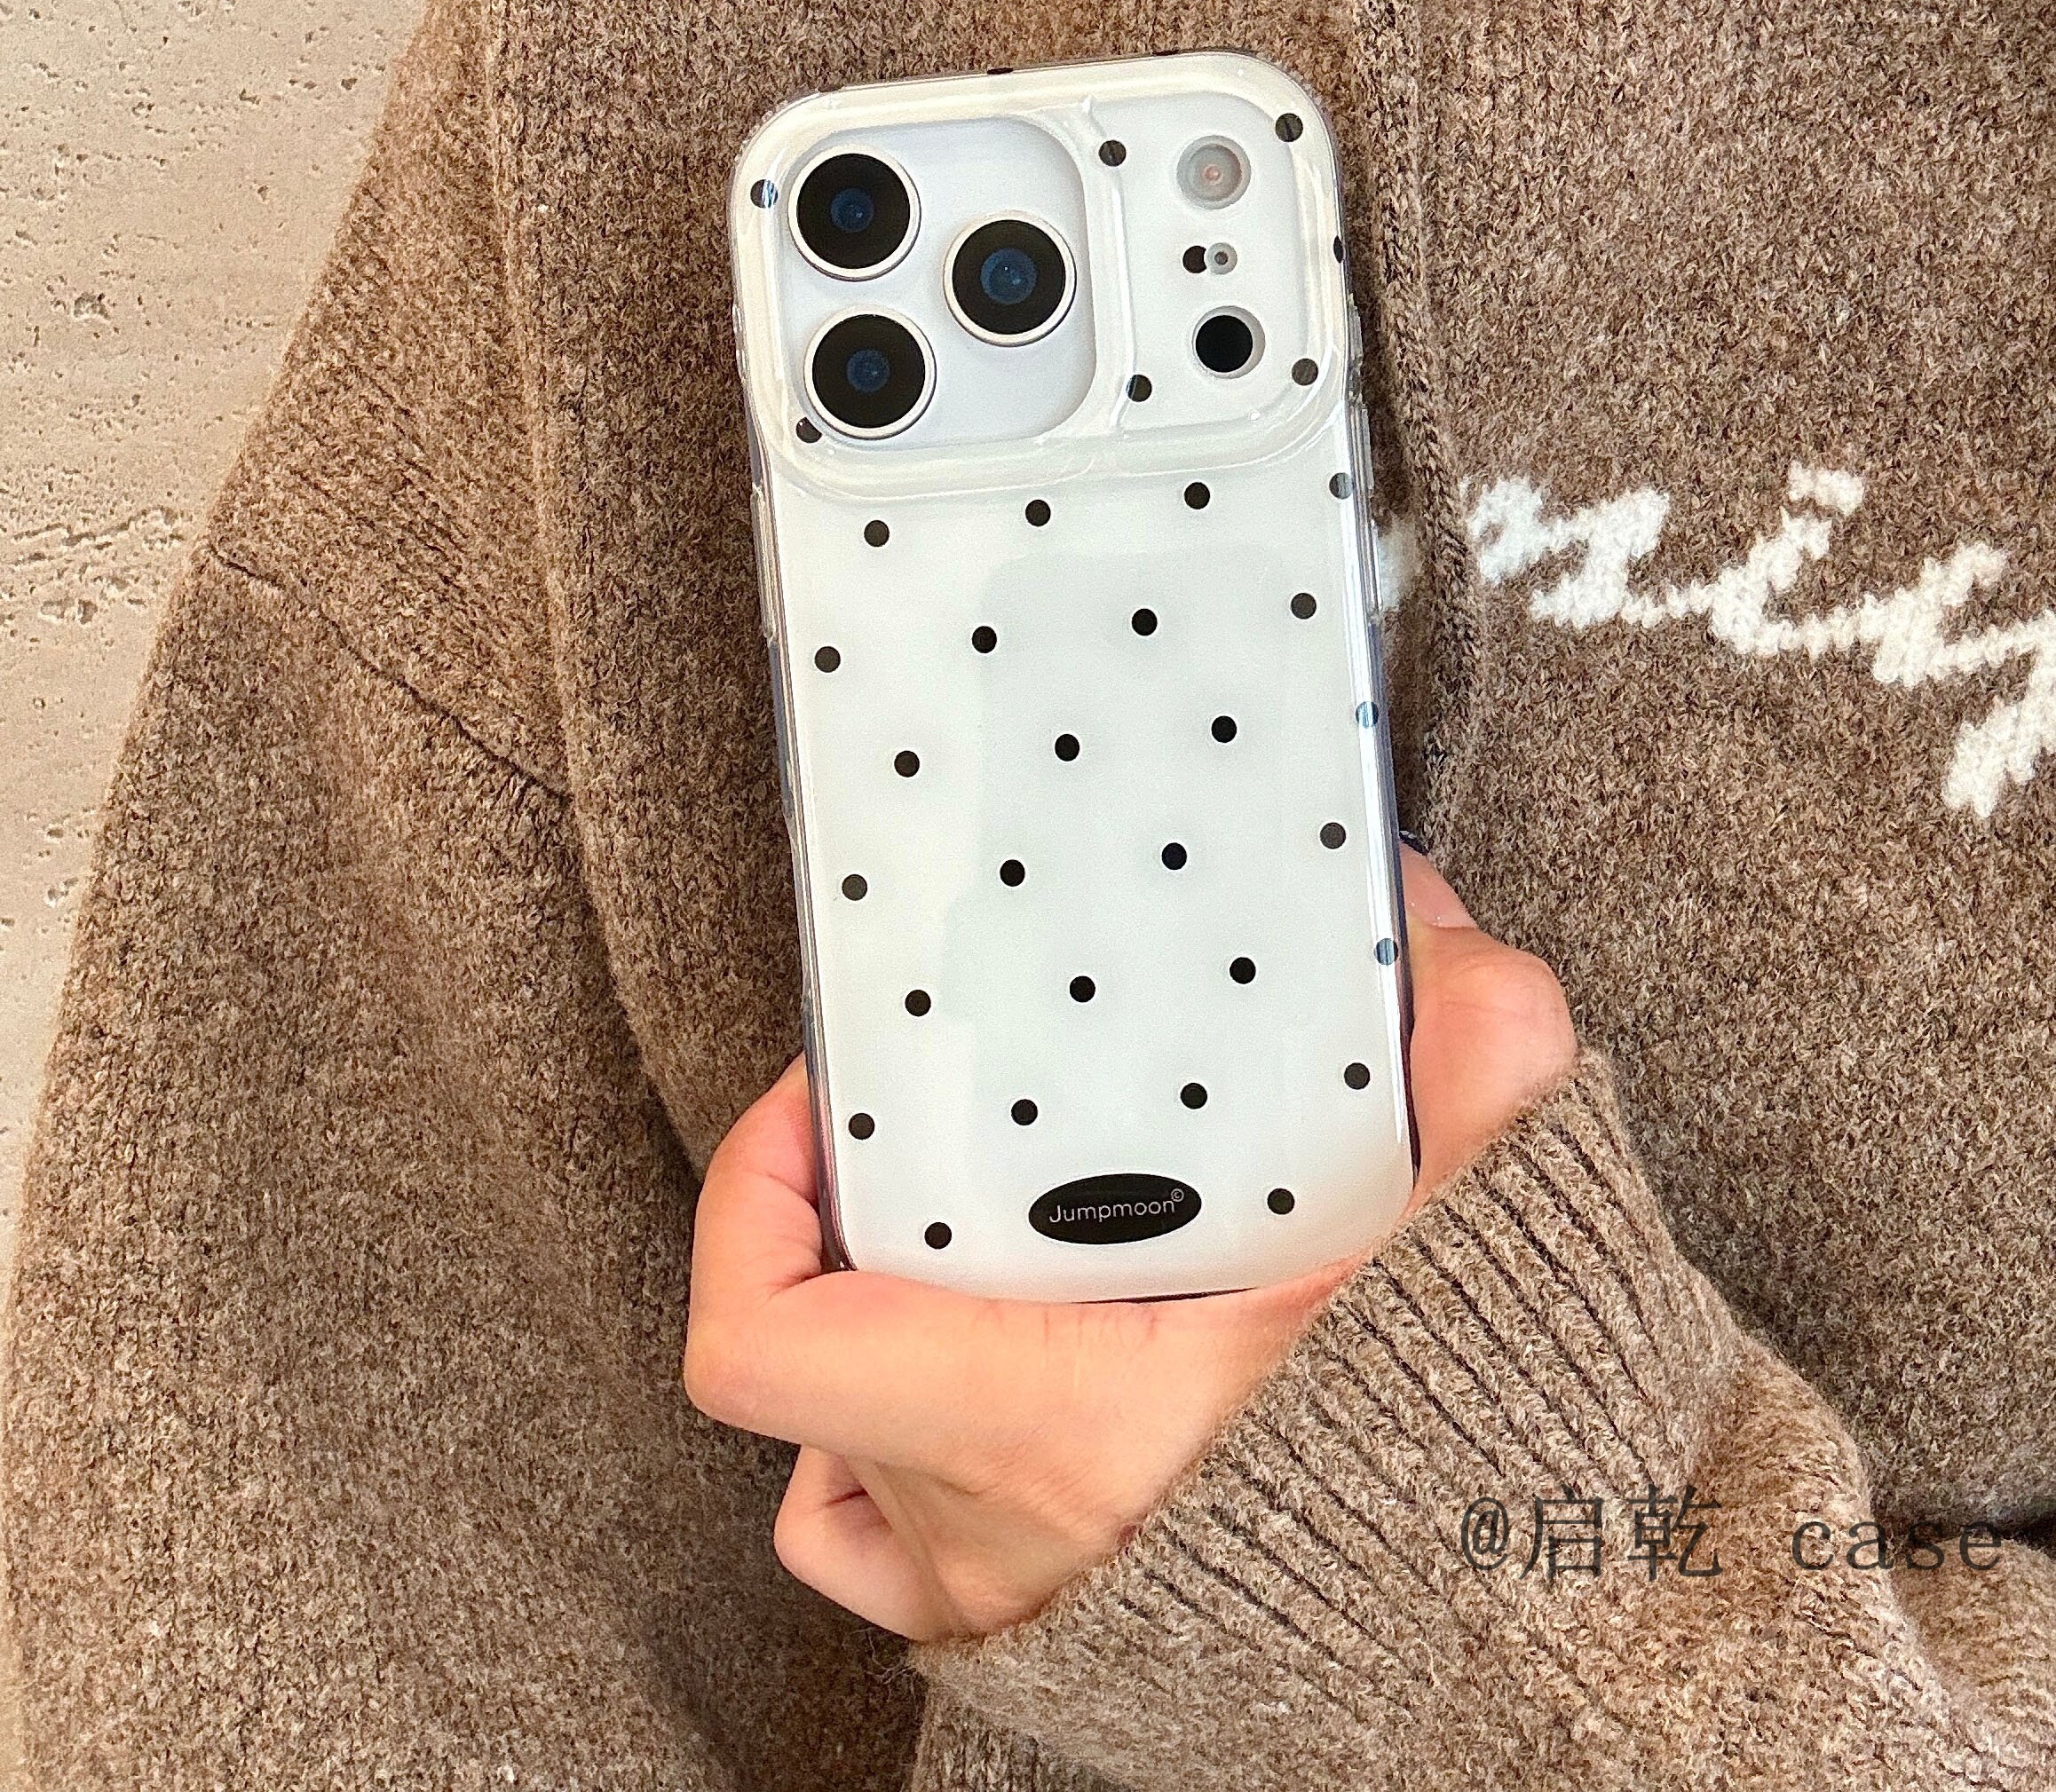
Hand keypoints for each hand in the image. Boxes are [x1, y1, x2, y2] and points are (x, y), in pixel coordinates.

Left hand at [683, 849, 1574, 1641]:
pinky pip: (884, 1542)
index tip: (821, 1098)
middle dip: (853, 1219)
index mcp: (1042, 1430)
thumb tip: (1459, 963)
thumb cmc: (1441, 1503)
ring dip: (871, 1329)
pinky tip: (966, 1377)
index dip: (751, 1195)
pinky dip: (891, 1455)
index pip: (767, 1337)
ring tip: (947, 1232)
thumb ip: (1474, 1090)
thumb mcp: (1456, 1267)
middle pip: (816, 1351)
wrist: (1493, 1676)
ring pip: (840, 1445)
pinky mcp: (1037, 1629)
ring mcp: (996, 1589)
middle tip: (934, 1126)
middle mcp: (989, 1527)